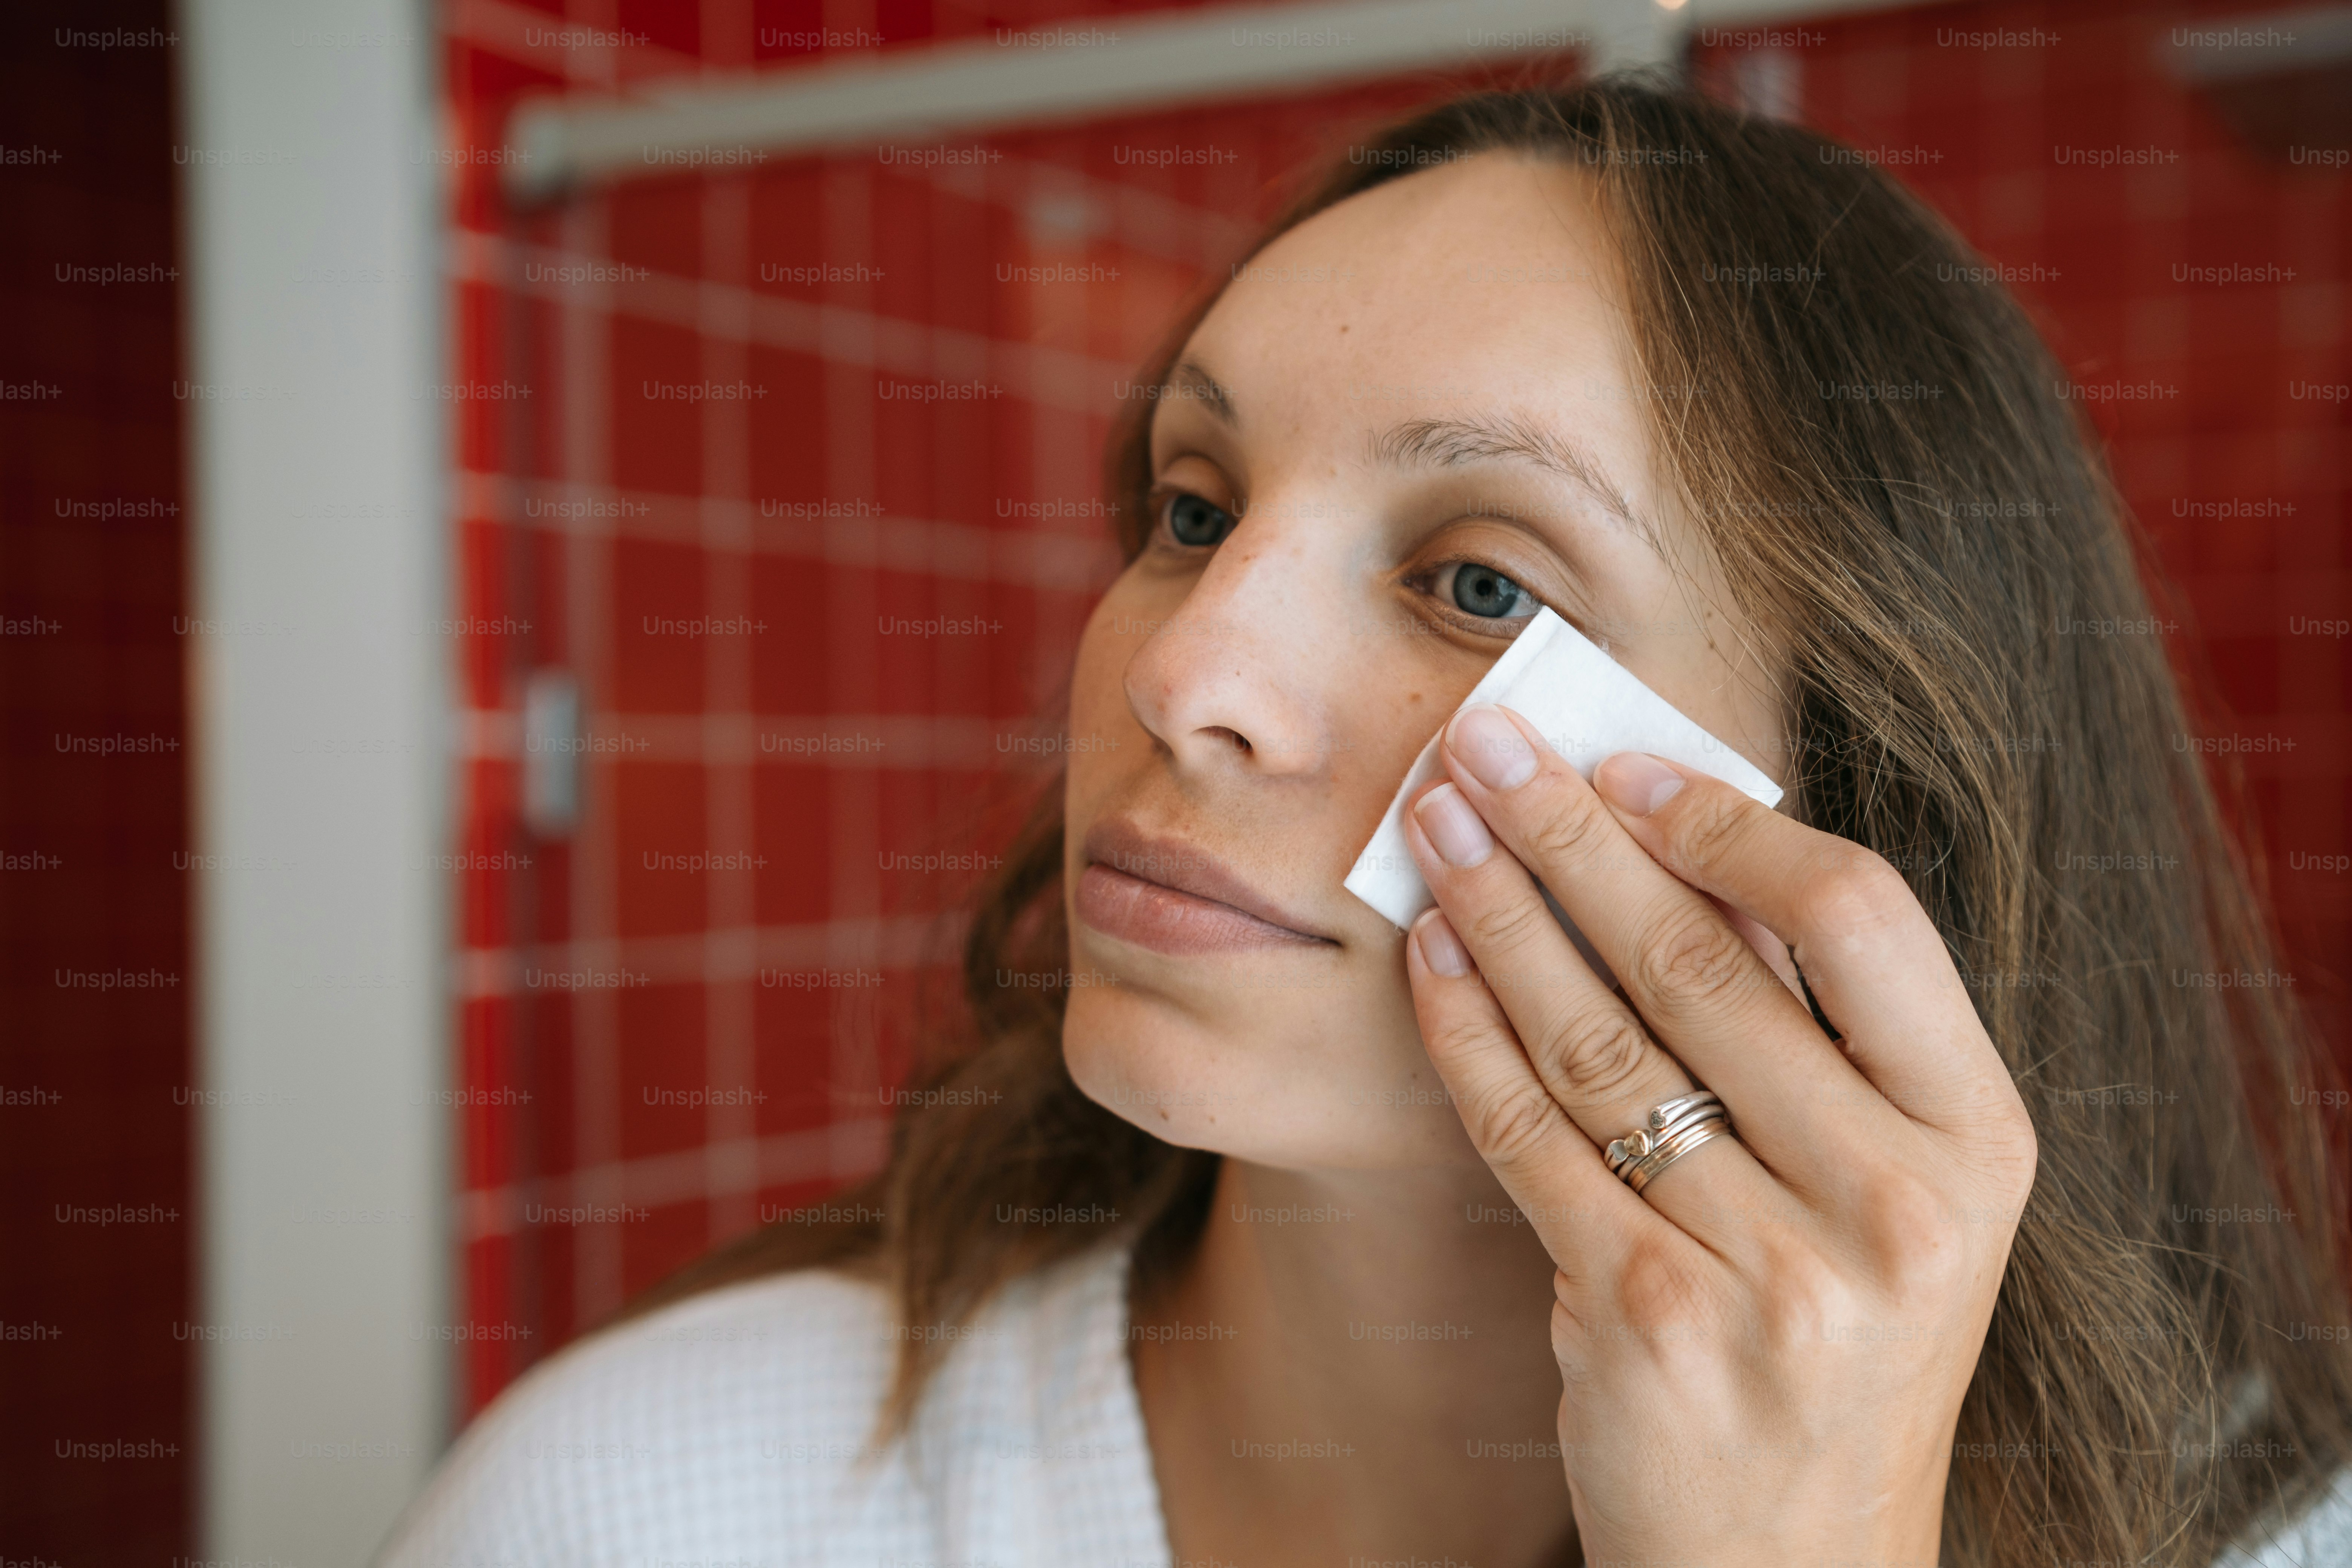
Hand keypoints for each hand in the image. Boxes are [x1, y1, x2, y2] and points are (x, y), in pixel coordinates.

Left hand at [1400, 702, 2035, 1567]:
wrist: (1790, 1557)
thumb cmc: (1836, 1334)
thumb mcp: (1888, 1190)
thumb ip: (1818, 1034)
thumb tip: (1685, 834)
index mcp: (1975, 1142)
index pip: (1859, 919)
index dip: (1727, 824)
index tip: (1624, 765)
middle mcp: (1891, 1203)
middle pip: (1698, 961)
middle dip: (1570, 834)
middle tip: (1480, 743)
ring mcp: (1769, 1270)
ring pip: (1596, 1035)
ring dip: (1499, 911)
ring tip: (1433, 824)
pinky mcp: (1643, 1319)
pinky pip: (1529, 1132)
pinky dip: (1466, 1031)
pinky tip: (1428, 957)